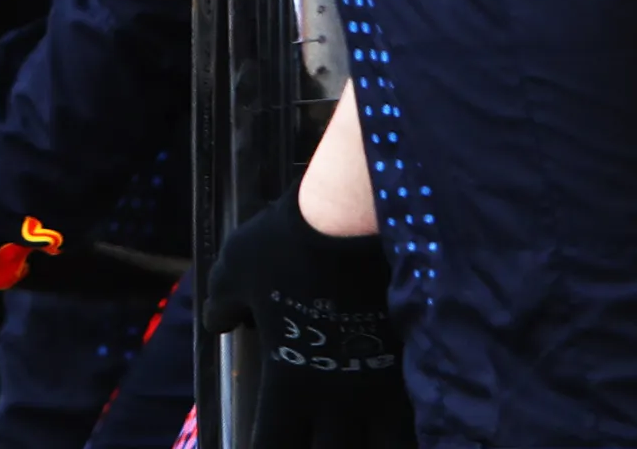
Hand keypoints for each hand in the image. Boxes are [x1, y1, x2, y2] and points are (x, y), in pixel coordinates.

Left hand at [201, 189, 412, 448]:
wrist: (356, 211)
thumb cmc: (289, 242)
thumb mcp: (236, 268)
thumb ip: (224, 301)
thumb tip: (219, 320)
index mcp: (291, 382)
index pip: (273, 446)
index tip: (263, 447)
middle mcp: (339, 395)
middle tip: (318, 438)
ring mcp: (382, 378)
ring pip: (387, 444)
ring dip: (375, 441)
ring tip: (367, 434)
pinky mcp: (414, 354)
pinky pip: (418, 409)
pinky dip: (411, 419)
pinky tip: (410, 415)